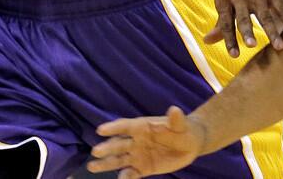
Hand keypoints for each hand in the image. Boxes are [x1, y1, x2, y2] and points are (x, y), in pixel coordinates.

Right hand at [88, 106, 204, 177]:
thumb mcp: (181, 125)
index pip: (125, 126)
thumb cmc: (183, 130)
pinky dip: (125, 177)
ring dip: (106, 163)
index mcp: (142, 126)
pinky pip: (131, 173)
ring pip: (119, 160)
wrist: (190, 144)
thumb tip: (174, 110)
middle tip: (95, 152)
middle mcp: (136, 141)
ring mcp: (137, 155)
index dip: (113, 128)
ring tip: (92, 166)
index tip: (100, 130)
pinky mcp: (142, 168)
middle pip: (118, 144)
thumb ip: (176, 120)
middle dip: (107, 148)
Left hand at [204, 0, 282, 57]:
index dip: (229, 39)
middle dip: (247, 31)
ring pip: (265, 16)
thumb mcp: (224, 0)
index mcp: (224, 1)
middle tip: (251, 45)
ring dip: (272, 31)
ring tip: (279, 47)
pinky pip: (281, 7)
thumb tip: (207, 42)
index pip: (226, 23)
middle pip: (243, 17)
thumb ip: (220, 23)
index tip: (234, 55)